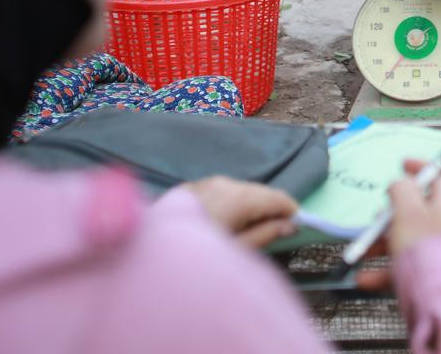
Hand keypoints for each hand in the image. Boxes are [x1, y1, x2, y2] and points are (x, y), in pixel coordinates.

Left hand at [183, 175, 297, 247]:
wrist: (143, 254)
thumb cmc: (197, 258)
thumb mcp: (237, 252)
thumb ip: (266, 235)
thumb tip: (290, 224)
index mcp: (240, 196)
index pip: (278, 197)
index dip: (291, 212)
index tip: (297, 229)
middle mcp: (224, 182)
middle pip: (259, 192)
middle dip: (269, 209)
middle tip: (275, 233)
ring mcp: (204, 183)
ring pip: (239, 191)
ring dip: (249, 207)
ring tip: (248, 231)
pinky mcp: (188, 189)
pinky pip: (219, 193)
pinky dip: (229, 204)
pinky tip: (223, 223)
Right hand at [354, 159, 440, 291]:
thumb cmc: (427, 247)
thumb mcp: (408, 210)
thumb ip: (402, 190)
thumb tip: (401, 182)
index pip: (440, 172)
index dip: (420, 166)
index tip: (403, 164)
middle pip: (423, 208)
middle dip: (394, 213)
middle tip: (377, 219)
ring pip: (415, 237)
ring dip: (386, 242)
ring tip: (366, 251)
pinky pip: (415, 263)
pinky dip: (391, 267)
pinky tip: (366, 278)